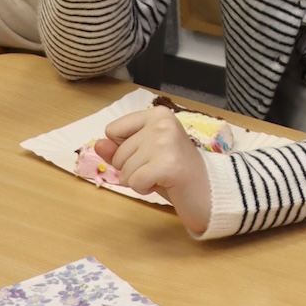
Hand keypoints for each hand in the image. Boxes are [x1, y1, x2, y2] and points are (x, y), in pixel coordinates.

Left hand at [95, 109, 212, 233]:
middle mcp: (162, 123)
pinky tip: (164, 184)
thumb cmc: (174, 171)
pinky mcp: (168, 164)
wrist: (208, 190)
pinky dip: (144, 189)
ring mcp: (166, 142)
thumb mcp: (144, 156)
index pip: (113, 130)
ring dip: (139, 180)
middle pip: (118, 153)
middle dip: (132, 168)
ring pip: (124, 170)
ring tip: (162, 176)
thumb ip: (119, 149)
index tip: (149, 154)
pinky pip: (134, 182)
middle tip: (159, 168)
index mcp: (158, 114)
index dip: (124, 150)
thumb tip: (98, 144)